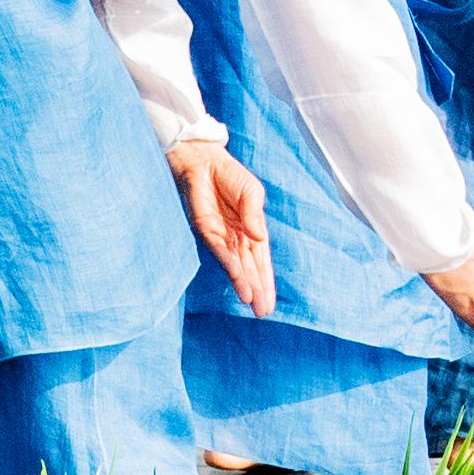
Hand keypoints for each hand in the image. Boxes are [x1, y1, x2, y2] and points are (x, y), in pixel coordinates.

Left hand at [164, 137, 274, 319]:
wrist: (204, 161)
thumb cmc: (230, 175)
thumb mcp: (252, 192)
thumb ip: (254, 214)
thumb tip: (259, 236)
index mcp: (252, 231)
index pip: (261, 262)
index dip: (266, 282)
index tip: (269, 303)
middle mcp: (237, 238)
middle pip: (250, 269)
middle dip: (257, 290)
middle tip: (263, 312)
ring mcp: (221, 236)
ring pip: (236, 265)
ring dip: (244, 283)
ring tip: (251, 302)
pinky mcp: (205, 228)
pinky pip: (219, 249)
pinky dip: (228, 263)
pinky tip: (237, 278)